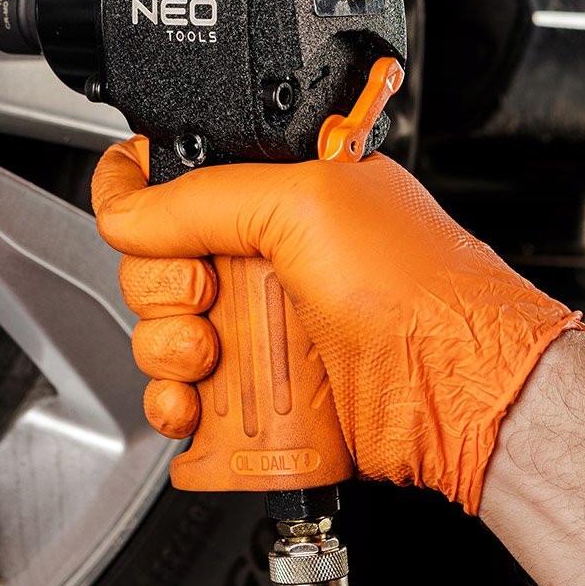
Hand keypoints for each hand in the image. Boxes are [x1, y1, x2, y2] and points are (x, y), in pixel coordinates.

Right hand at [91, 136, 583, 513]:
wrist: (458, 393)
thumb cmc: (419, 292)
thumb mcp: (305, 204)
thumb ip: (201, 197)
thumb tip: (126, 212)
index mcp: (275, 192)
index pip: (173, 180)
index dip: (140, 200)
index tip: (145, 227)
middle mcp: (264, 256)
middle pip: (153, 263)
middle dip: (162, 285)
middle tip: (207, 293)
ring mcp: (261, 325)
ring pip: (159, 332)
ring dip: (165, 348)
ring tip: (211, 352)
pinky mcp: (260, 388)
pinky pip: (183, 395)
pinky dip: (172, 403)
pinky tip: (193, 405)